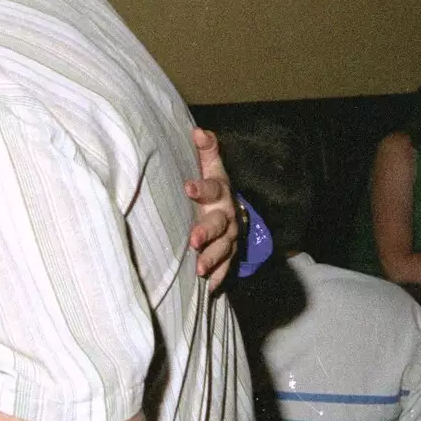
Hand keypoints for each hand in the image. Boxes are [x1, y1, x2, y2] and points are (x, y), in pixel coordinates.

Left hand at [186, 127, 238, 285]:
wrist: (232, 211)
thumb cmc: (212, 188)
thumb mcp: (210, 169)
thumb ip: (206, 151)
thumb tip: (198, 131)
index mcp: (221, 193)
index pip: (213, 188)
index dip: (201, 187)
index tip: (187, 187)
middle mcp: (227, 216)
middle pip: (219, 224)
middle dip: (207, 233)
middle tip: (193, 241)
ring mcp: (230, 238)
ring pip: (224, 249)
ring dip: (212, 259)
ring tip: (198, 270)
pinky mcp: (229, 255)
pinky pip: (226, 269)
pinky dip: (217, 279)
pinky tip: (207, 289)